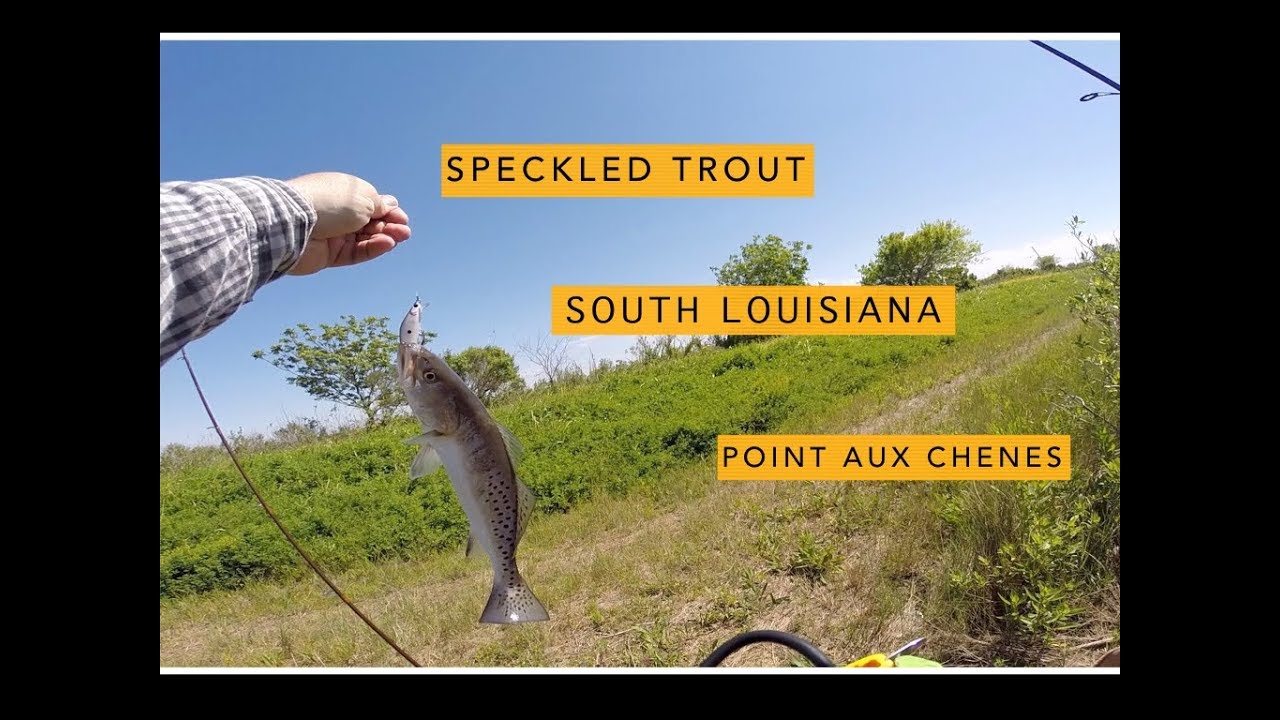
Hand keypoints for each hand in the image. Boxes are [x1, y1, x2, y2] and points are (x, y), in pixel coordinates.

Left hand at [284, 172, 411, 275]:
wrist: (294, 222)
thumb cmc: (328, 202)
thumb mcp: (362, 197)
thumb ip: (378, 204)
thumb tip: (391, 205)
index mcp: (342, 193)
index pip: (370, 203)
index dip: (387, 211)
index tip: (401, 216)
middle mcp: (337, 213)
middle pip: (369, 222)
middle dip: (389, 225)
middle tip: (404, 230)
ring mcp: (333, 234)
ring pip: (364, 238)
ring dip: (383, 237)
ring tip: (399, 237)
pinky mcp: (329, 254)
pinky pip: (355, 252)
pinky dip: (372, 248)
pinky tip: (386, 244)